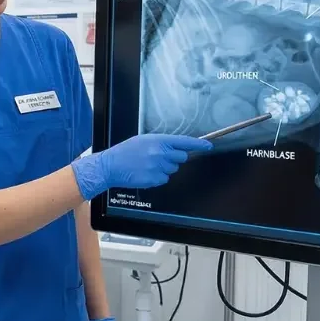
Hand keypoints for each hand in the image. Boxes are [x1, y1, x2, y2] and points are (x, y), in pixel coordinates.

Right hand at [71, 134, 211, 199]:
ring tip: (148, 166)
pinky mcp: (154, 179)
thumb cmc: (124, 152)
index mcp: (158, 141)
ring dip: (164, 168)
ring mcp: (158, 167)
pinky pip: (164, 179)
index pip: (185, 142)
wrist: (110, 166)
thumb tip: (176, 147)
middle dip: (174, 158)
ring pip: (172, 169)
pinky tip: (145, 173)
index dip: (199, 145)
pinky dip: (157, 177)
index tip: (208, 146)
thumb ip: (160, 143)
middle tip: (160, 158)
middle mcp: (160, 153)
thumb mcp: (142, 140)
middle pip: (181, 157)